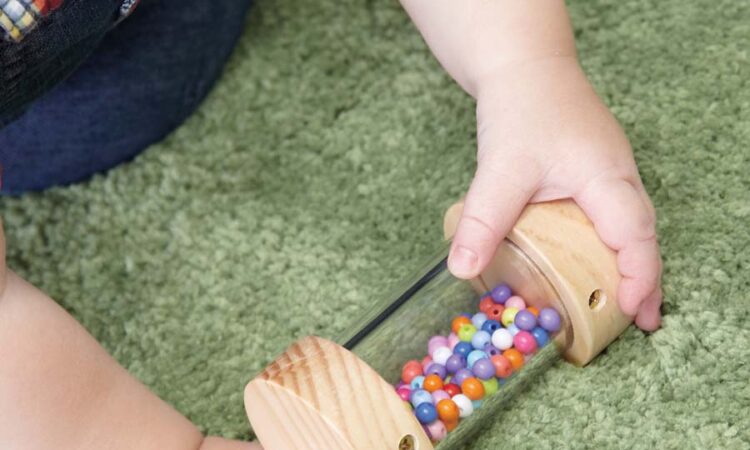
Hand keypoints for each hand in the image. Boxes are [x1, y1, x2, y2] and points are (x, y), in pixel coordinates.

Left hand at [448, 57, 661, 330]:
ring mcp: (609, 170)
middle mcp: (618, 175)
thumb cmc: (521, 107)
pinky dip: (609, 241)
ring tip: (621, 300)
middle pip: (641, 234)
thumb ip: (483, 221)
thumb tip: (463, 271)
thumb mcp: (500, 169)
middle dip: (643, 279)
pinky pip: (612, 212)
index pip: (635, 235)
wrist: (523, 64)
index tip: (630, 311)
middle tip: (639, 321)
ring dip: (628, 262)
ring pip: (629, 223)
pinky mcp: (593, 168)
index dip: (638, 276)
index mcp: (606, 176)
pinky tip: (592, 256)